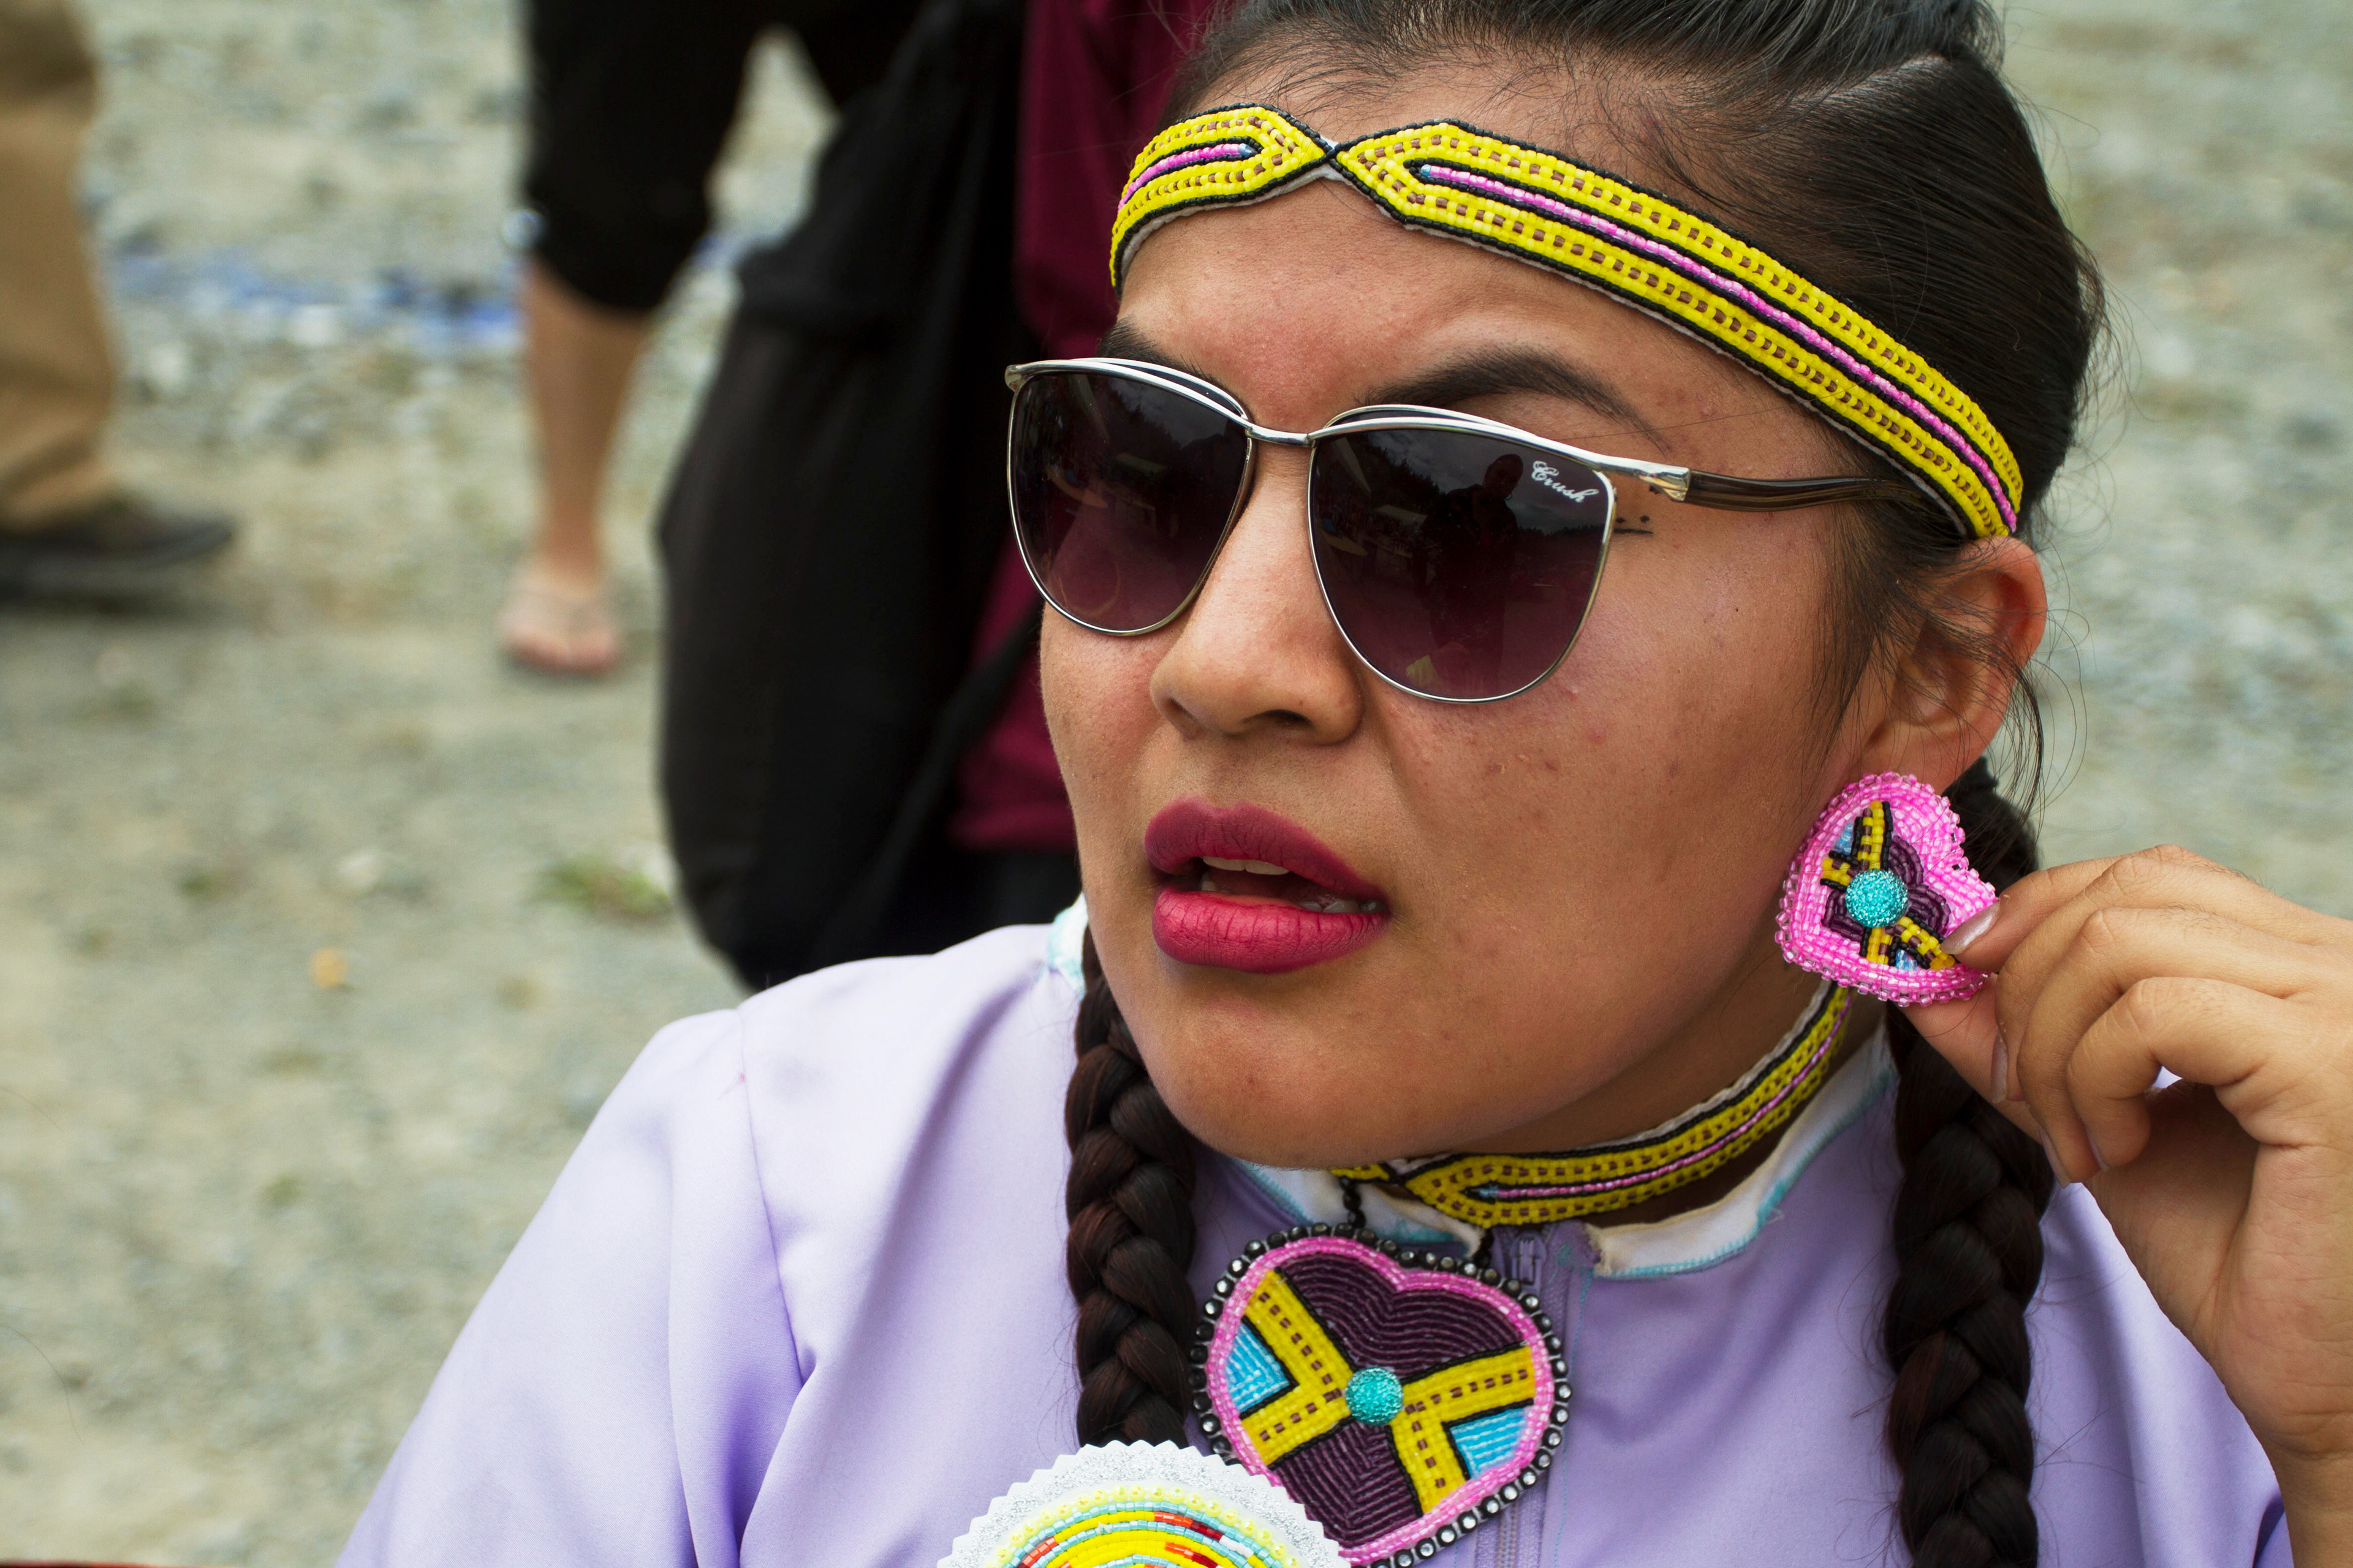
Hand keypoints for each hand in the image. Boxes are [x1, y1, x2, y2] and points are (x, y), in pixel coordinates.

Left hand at [1905, 846, 2352, 1548]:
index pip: (2150, 874)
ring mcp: (2344, 1006)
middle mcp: (2340, 963)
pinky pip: (2157, 1012)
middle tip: (2024, 1093)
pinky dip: (2096, 1078)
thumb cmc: (2230, 1254)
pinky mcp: (2331, 1066)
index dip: (2040, 909)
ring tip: (2080, 1143)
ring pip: (2124, 942)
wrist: (2315, 1379)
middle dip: (2028, 986)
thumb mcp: (2095, 1115)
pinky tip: (2118, 1153)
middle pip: (2126, 895)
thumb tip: (1917, 969)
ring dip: (2056, 1046)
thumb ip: (2017, 1039)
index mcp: (2300, 963)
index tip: (1966, 975)